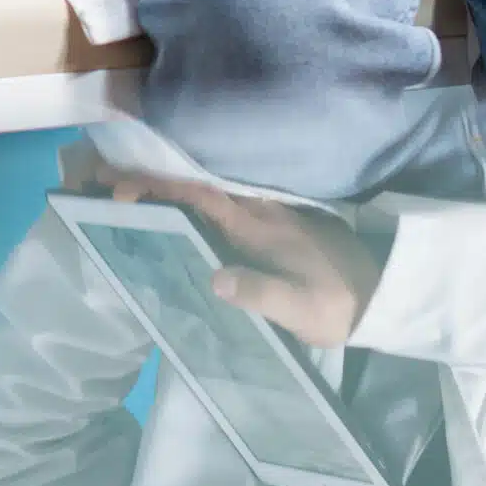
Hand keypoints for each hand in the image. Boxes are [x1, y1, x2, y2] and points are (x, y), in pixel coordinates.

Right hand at [69, 164, 378, 347]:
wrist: (386, 296)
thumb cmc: (340, 306)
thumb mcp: (303, 311)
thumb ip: (261, 293)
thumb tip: (213, 277)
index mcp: (259, 225)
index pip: (200, 196)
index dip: (158, 186)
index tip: (118, 186)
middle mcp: (259, 210)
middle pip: (195, 183)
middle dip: (148, 175)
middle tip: (99, 174)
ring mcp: (268, 214)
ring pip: (207, 189)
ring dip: (166, 184)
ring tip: (122, 186)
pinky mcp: (275, 224)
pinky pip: (222, 200)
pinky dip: (190, 196)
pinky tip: (174, 208)